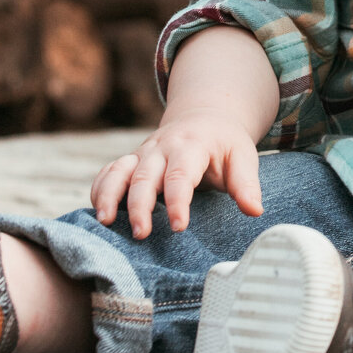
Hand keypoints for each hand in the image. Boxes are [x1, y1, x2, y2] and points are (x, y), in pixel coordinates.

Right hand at [89, 108, 262, 238]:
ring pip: (119, 171)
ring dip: (110, 195)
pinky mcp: (132, 161)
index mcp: (191, 146)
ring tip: (105, 221)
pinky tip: (98, 212)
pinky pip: (109, 172)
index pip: (181, 174)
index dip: (177, 201)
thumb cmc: (225, 144)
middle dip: (140, 205)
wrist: (205, 118)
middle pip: (145, 176)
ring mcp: (143, 153)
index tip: (178, 227)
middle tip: (141, 234)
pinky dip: (100, 189)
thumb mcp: (243, 156)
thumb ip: (246, 184)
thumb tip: (255, 211)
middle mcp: (162, 148)